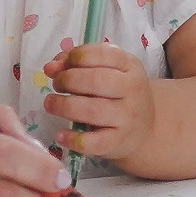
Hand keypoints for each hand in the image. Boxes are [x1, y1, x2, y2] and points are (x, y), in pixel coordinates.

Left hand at [43, 43, 155, 162]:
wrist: (145, 127)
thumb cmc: (119, 93)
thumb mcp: (107, 70)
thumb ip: (77, 63)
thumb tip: (51, 67)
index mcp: (130, 66)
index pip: (102, 54)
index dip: (75, 56)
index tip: (61, 64)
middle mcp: (132, 90)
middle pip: (95, 80)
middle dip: (67, 80)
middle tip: (56, 84)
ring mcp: (127, 117)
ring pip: (92, 110)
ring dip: (63, 106)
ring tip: (50, 104)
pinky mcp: (118, 142)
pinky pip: (93, 142)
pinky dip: (73, 138)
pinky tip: (60, 134)